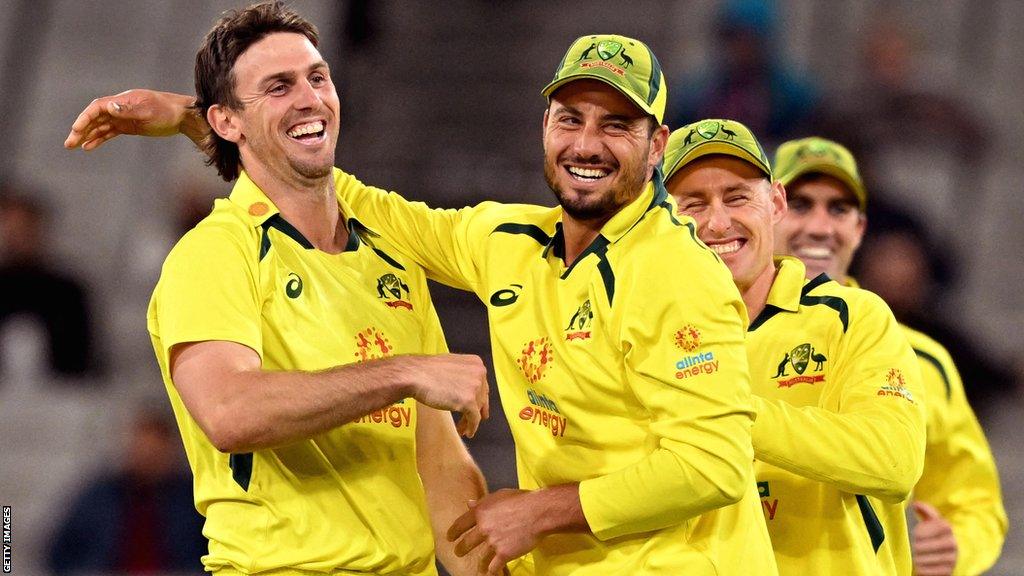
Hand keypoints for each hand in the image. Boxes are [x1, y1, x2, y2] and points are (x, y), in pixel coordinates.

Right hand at [64, 89, 204, 149]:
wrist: (182, 116)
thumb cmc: (167, 112)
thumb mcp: (149, 111)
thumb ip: (128, 110)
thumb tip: (109, 107)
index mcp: (122, 100)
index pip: (97, 107)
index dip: (85, 117)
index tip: (76, 129)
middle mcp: (120, 108)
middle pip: (94, 117)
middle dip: (81, 129)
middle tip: (69, 143)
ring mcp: (123, 117)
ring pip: (100, 126)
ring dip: (87, 135)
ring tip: (74, 146)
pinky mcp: (129, 126)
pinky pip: (110, 132)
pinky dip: (99, 138)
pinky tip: (89, 146)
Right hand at [405, 354, 488, 437]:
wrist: (415, 375)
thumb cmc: (427, 371)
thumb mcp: (452, 366)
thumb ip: (464, 375)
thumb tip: (469, 389)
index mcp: (476, 363)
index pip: (483, 385)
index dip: (480, 399)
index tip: (480, 409)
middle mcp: (479, 373)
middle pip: (481, 398)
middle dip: (475, 411)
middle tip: (471, 421)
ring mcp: (475, 387)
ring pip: (477, 409)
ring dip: (470, 420)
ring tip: (463, 428)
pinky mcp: (469, 401)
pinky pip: (474, 419)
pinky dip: (471, 427)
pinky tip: (467, 432)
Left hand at [447, 489, 538, 575]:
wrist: (539, 512)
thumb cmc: (521, 499)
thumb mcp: (499, 495)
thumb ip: (483, 502)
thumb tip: (469, 503)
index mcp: (480, 512)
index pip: (460, 524)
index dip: (453, 532)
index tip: (450, 537)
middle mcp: (483, 528)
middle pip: (465, 543)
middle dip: (460, 550)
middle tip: (458, 552)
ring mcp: (493, 542)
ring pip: (480, 558)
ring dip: (478, 564)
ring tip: (478, 566)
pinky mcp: (504, 554)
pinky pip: (493, 567)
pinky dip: (492, 571)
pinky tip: (491, 572)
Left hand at [912, 501, 957, 575]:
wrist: (945, 559)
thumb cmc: (933, 537)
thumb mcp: (931, 523)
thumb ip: (925, 512)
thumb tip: (916, 503)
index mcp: (946, 527)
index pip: (921, 532)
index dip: (917, 534)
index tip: (918, 536)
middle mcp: (952, 543)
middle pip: (920, 547)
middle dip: (916, 548)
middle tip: (916, 548)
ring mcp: (951, 559)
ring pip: (921, 560)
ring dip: (917, 559)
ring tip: (919, 557)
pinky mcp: (948, 572)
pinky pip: (926, 571)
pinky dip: (921, 569)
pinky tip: (922, 566)